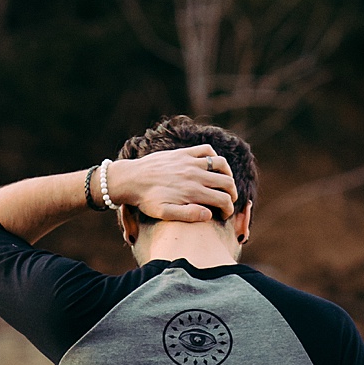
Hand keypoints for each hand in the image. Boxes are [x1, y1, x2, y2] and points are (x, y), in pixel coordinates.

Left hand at [111, 146, 238, 224]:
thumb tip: (209, 214)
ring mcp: (190, 162)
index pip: (223, 200)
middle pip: (227, 183)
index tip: (224, 215)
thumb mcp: (164, 213)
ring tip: (224, 183)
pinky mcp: (183, 153)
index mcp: (193, 192)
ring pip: (221, 164)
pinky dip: (213, 156)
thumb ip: (188, 215)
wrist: (131, 179)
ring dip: (227, 174)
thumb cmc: (147, 200)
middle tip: (228, 201)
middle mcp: (195, 175)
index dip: (229, 210)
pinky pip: (206, 149)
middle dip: (232, 194)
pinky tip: (210, 166)